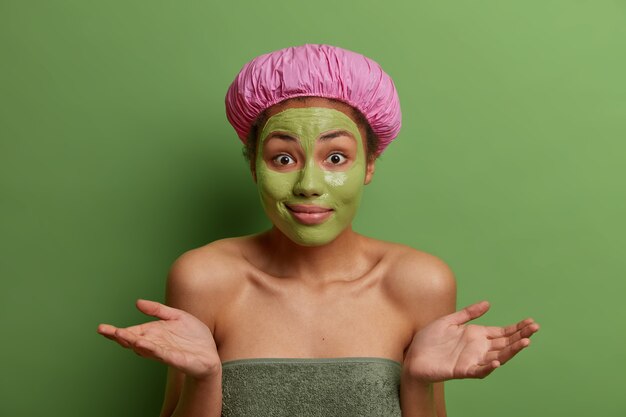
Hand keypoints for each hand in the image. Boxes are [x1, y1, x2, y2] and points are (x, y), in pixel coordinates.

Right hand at [97, 299, 220, 378]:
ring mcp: (164, 352)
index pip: (130, 332)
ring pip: (144, 347)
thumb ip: (158, 310)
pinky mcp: (176, 359)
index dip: (116, 331)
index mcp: (152, 333)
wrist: (210, 352)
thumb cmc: (192, 336)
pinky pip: (162, 354)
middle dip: (119, 336)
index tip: (101, 328)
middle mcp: (154, 344)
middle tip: (104, 330)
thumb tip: (137, 302)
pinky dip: (152, 349)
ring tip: (120, 334)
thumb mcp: (176, 316)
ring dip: (132, 341)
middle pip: (132, 341)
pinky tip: (142, 345)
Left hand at [404, 301, 538, 381]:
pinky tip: (496, 362)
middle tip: (535, 328)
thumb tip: (488, 303)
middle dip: (520, 336)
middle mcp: (478, 348)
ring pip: (497, 357)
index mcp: (476, 336)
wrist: (413, 356)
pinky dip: (488, 367)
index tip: (531, 321)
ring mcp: (472, 360)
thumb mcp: (449, 321)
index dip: (517, 328)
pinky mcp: (462, 370)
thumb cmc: (429, 339)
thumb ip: (469, 314)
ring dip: (511, 351)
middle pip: (505, 343)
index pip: (502, 332)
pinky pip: (478, 371)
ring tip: (525, 342)